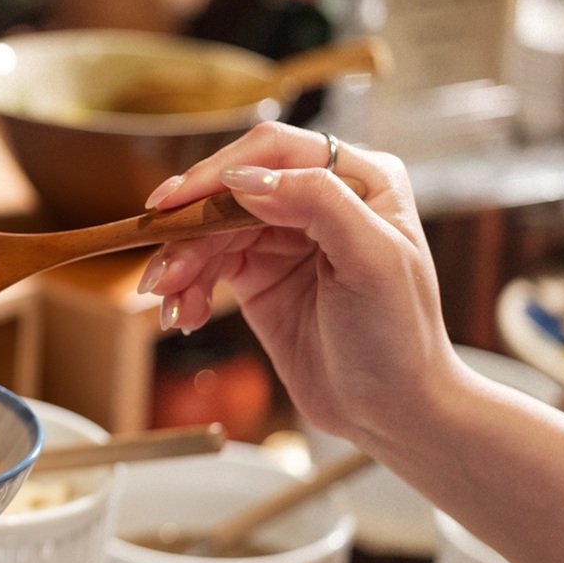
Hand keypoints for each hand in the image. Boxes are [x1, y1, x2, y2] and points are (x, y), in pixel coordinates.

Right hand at [136, 121, 463, 445]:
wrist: (392, 411)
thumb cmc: (400, 337)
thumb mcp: (373, 262)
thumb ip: (319, 203)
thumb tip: (244, 178)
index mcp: (360, 179)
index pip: (275, 151)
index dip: (220, 170)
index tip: (179, 201)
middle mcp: (319, 198)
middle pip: (231, 191)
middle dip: (191, 229)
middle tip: (162, 269)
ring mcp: (284, 237)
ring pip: (211, 229)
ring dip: (181, 264)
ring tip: (168, 303)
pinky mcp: (258, 274)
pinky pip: (207, 265)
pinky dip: (187, 288)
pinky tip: (184, 316)